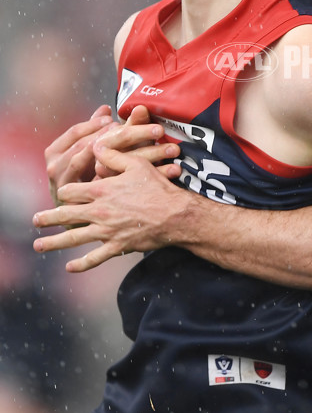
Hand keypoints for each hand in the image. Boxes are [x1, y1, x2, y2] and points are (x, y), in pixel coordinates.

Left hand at [33, 144, 181, 271]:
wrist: (175, 214)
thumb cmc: (158, 187)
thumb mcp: (137, 164)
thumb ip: (114, 156)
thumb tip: (97, 145)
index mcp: (102, 190)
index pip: (73, 190)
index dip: (66, 190)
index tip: (63, 192)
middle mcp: (100, 211)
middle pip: (66, 214)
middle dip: (48, 217)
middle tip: (36, 220)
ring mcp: (107, 231)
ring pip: (74, 238)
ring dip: (54, 242)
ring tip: (39, 245)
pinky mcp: (117, 245)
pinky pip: (95, 258)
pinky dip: (81, 264)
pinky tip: (69, 267)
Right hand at [45, 104, 115, 205]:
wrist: (86, 216)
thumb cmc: (89, 177)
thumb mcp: (92, 152)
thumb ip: (97, 130)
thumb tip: (105, 107)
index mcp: (56, 151)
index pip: (75, 131)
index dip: (94, 123)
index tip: (112, 117)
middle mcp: (54, 165)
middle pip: (79, 143)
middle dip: (101, 132)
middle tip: (120, 126)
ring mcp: (60, 182)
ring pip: (79, 158)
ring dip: (99, 146)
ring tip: (118, 139)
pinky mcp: (68, 198)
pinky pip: (82, 180)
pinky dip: (97, 168)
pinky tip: (113, 162)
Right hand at [93, 105, 177, 177]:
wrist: (110, 167)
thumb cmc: (121, 145)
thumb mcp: (126, 132)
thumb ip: (134, 121)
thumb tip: (141, 108)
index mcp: (103, 143)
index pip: (124, 136)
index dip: (141, 132)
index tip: (159, 130)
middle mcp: (105, 161)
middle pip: (132, 155)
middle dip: (155, 151)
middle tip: (173, 148)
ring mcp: (114, 176)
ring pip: (138, 170)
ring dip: (160, 165)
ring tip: (176, 161)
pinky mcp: (123, 187)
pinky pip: (144, 182)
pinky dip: (161, 174)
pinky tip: (174, 171)